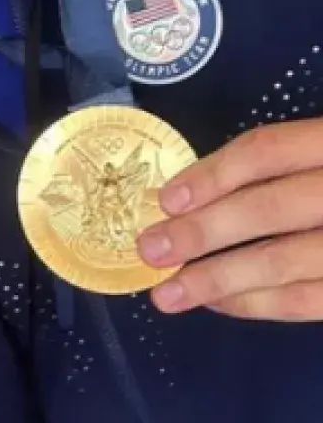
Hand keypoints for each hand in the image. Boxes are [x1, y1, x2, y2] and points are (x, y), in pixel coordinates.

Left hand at [137, 118, 322, 319]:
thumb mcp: (320, 151)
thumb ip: (281, 163)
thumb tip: (187, 197)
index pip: (270, 151)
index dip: (214, 173)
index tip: (165, 199)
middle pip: (272, 209)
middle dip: (204, 232)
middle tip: (150, 249)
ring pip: (288, 261)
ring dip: (220, 280)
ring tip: (167, 294)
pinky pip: (312, 300)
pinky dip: (261, 304)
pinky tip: (219, 303)